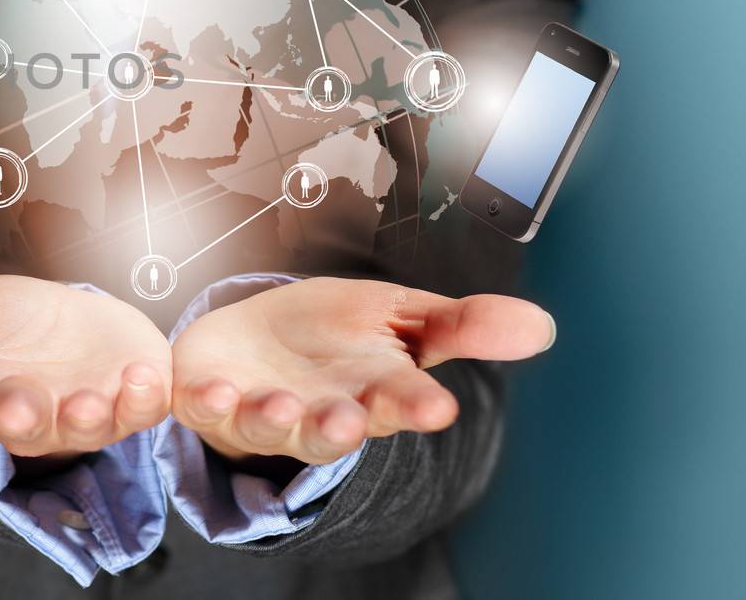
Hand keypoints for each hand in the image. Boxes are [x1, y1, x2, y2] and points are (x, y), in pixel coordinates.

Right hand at [0, 275, 171, 457]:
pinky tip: (146, 376)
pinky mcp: (130, 399)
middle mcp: (25, 408)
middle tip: (9, 405)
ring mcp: (80, 409)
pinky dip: (146, 396)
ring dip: (85, 415)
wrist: (68, 332)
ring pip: (82, 422)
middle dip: (15, 414)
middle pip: (18, 418)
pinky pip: (142, 407)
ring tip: (86, 399)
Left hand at [171, 277, 555, 464]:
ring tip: (284, 402)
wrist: (257, 338)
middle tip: (353, 416)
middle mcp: (316, 409)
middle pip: (330, 429)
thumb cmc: (336, 332)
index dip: (416, 404)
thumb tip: (540, 325)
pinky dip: (208, 400)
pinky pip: (204, 406)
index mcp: (371, 391)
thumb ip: (462, 325)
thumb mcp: (403, 317)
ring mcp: (260, 409)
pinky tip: (216, 387)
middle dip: (339, 425)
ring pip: (268, 424)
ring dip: (276, 417)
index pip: (401, 402)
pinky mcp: (208, 397)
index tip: (437, 406)